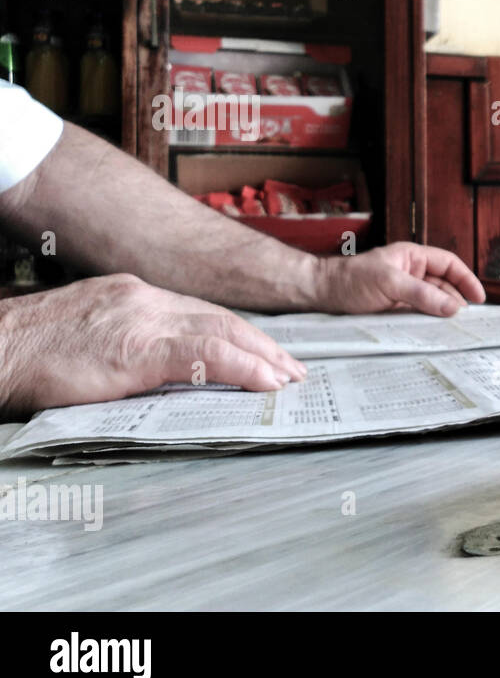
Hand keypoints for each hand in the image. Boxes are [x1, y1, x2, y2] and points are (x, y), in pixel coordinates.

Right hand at [0, 274, 306, 418]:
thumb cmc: (30, 354)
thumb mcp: (91, 338)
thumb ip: (132, 344)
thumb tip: (167, 369)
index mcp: (133, 295)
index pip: (202, 312)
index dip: (240, 334)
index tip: (266, 353)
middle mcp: (143, 299)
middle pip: (220, 318)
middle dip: (262, 345)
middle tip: (290, 369)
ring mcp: (141, 320)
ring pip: (221, 332)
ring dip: (262, 357)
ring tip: (286, 378)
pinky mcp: (135, 348)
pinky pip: (204, 355)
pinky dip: (242, 368)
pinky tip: (262, 381)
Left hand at [312, 242, 486, 315]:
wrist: (321, 294)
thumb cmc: (351, 279)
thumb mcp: (389, 282)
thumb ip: (422, 294)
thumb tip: (454, 307)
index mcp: (413, 257)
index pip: (449, 265)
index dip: (466, 279)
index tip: (479, 298)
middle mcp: (412, 274)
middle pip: (444, 286)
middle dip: (457, 301)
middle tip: (468, 322)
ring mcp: (404, 294)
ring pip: (433, 304)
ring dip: (443, 316)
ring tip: (455, 331)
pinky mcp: (396, 311)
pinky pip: (419, 317)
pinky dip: (429, 325)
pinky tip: (435, 335)